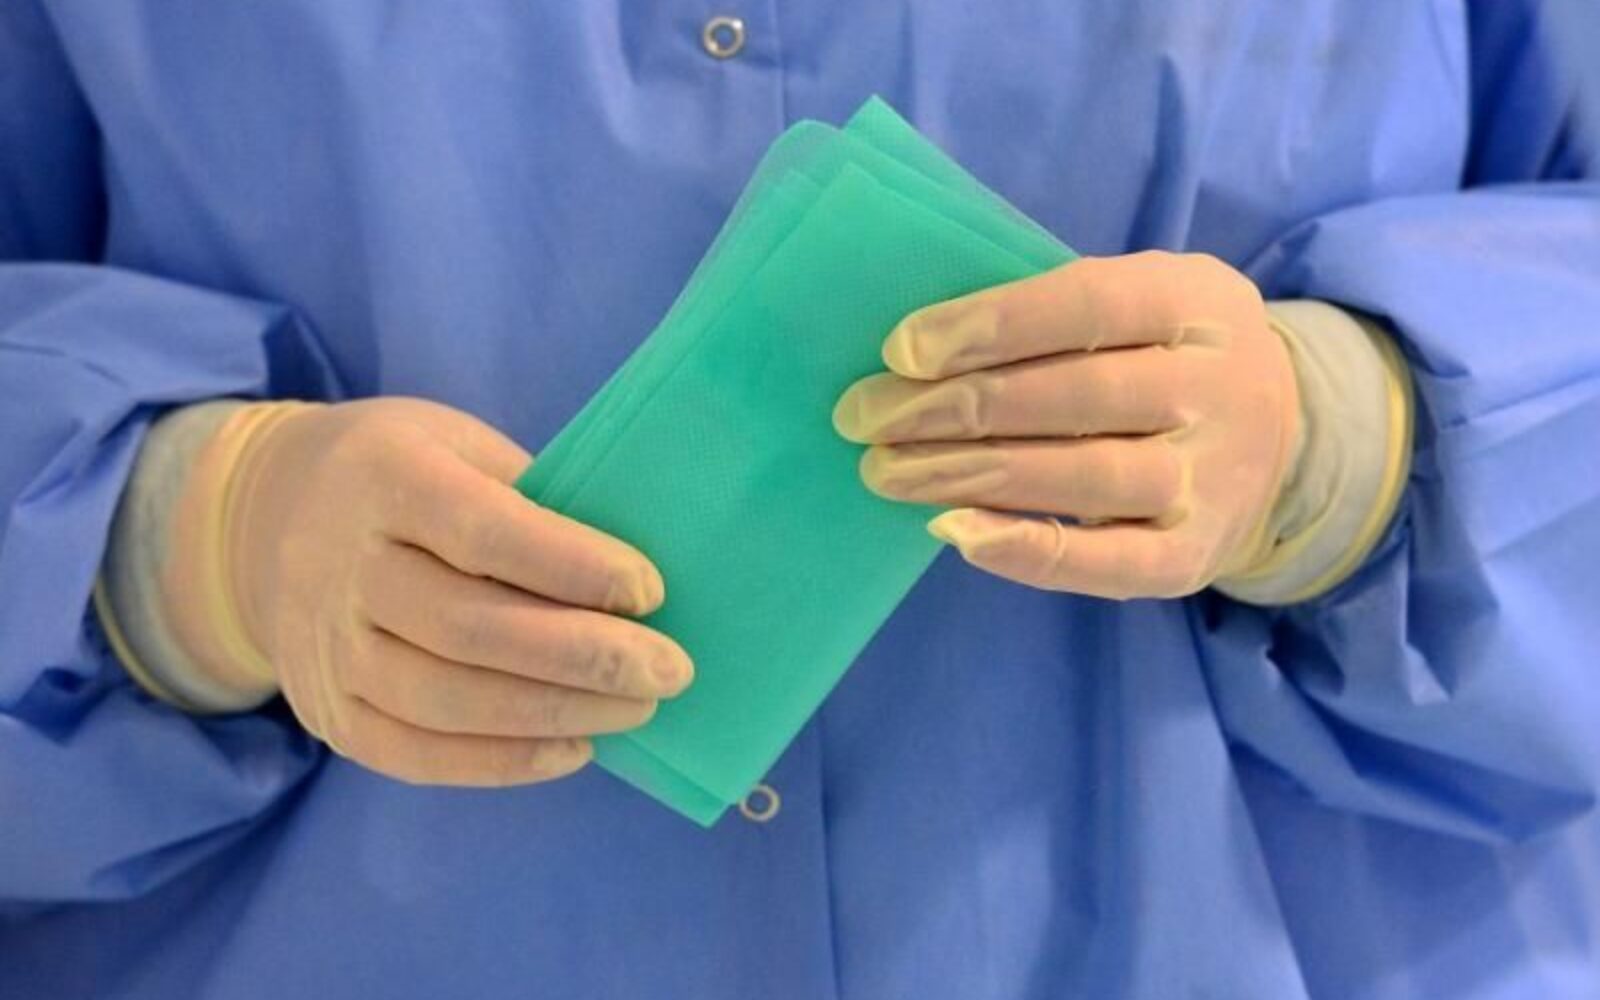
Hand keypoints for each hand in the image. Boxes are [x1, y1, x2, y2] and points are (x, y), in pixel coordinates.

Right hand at [177, 398, 691, 785]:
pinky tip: (572, 748)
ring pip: (445, 700)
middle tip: (670, 670)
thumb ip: (531, 498)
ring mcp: (325, 648)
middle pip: (470, 627)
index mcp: (383, 477)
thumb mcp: (458, 445)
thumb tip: (634, 578)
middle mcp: (341, 566)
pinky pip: (413, 753)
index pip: (485, 533)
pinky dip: (500, 762)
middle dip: (585, 657)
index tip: (650, 591)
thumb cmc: (401, 470)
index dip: (574, 567)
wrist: (263, 514)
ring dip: (555, 713)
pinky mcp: (325, 712)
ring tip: (635, 710)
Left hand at [834, 251, 1299, 599]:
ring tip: (886, 471)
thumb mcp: (1144, 297)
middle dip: (954, 408)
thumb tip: (919, 351)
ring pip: (1083, 477)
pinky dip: (1028, 552)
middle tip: (864, 418)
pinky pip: (1107, 564)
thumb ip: (1056, 310)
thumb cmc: (1168, 350)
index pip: (1087, 305)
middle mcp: (1217, 389)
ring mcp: (1213, 478)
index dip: (990, 325)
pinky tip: (955, 533)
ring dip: (970, 476)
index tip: (901, 350)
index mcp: (1196, 302)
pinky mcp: (1197, 555)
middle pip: (1074, 396)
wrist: (1289, 431)